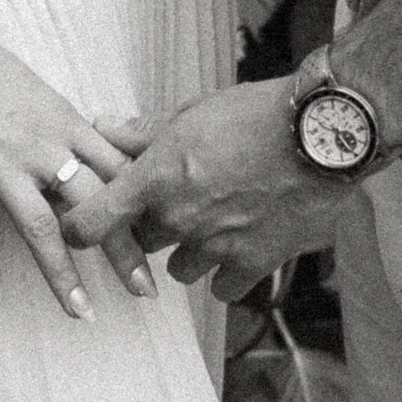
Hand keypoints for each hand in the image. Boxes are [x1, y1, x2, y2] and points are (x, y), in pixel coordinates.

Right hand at [0, 0, 155, 319]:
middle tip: (145, 292)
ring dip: (63, 274)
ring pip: (42, 226)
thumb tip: (88, 157)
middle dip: (123, 252)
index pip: (119, 172)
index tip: (168, 239)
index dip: (146, 208)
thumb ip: (62, 128)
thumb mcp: (35, 91)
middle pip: (95, 205)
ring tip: (81, 312)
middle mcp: (40, 144)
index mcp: (64, 122)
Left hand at [59, 78, 349, 300]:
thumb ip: (141, 131)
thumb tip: (100, 126)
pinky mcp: (255, 262)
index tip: (81, 229)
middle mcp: (179, 218)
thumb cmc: (256, 114)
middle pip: (140, 243)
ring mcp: (216, 244)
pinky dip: (227, 273)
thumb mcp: (192, 113)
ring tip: (215, 222)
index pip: (89, 223)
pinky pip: (223, 288)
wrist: (322, 132)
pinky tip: (240, 247)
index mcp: (155, 178)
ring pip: (181, 270)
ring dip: (190, 252)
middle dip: (152, 228)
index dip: (78, 229)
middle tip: (177, 204)